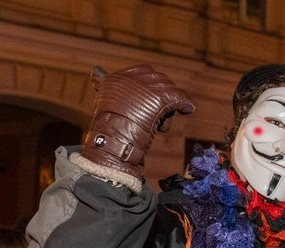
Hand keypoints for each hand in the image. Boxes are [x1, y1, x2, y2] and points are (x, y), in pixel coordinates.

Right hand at [80, 64, 195, 179]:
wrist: (114, 139)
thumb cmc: (109, 126)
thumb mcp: (106, 100)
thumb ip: (103, 84)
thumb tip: (95, 71)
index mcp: (119, 78)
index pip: (145, 70)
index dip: (153, 85)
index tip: (155, 100)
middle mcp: (133, 78)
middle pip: (160, 81)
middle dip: (162, 96)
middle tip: (160, 113)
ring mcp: (147, 87)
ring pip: (169, 91)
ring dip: (169, 106)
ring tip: (160, 123)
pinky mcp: (160, 97)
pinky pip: (178, 98)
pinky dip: (185, 104)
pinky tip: (188, 109)